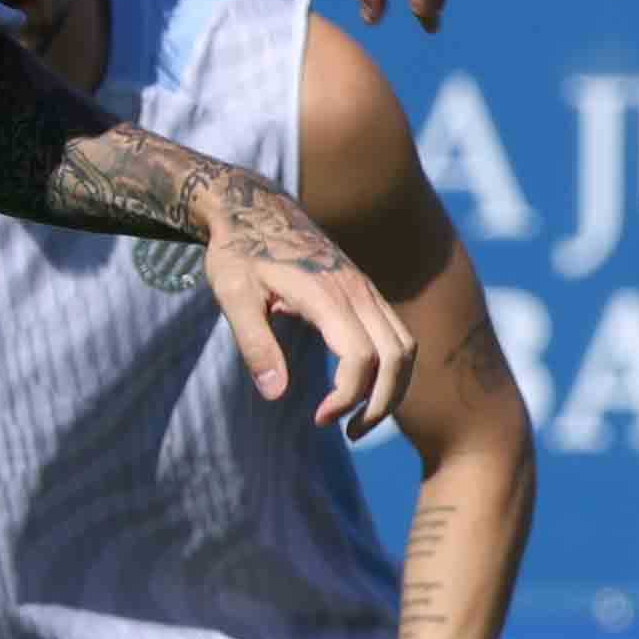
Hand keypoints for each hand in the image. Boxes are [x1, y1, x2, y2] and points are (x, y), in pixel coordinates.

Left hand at [191, 165, 415, 438]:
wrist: (255, 207)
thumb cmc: (239, 252)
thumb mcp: (233, 296)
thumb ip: (255, 344)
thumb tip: (276, 394)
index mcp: (327, 294)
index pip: (361, 357)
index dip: (347, 396)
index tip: (318, 418)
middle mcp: (357, 291)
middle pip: (397, 357)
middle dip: (380, 404)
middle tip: (346, 431)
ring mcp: (367, 289)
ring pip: (406, 347)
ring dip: (393, 389)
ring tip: (360, 418)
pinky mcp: (367, 292)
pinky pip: (398, 336)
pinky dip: (392, 369)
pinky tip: (360, 385)